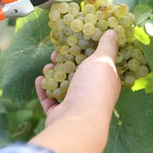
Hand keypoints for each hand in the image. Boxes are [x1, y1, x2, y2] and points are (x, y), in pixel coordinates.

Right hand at [31, 30, 120, 152]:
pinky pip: (49, 99)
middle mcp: (91, 93)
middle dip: (65, 62)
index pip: (96, 64)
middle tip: (56, 53)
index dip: (85, 52)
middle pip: (77, 74)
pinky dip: (44, 89)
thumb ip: (107, 46)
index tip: (74, 42)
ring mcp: (75, 104)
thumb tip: (113, 32)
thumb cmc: (93, 88)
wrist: (78, 120)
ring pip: (62, 86)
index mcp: (105, 81)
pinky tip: (39, 79)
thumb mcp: (103, 60)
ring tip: (48, 66)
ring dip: (54, 75)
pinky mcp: (59, 113)